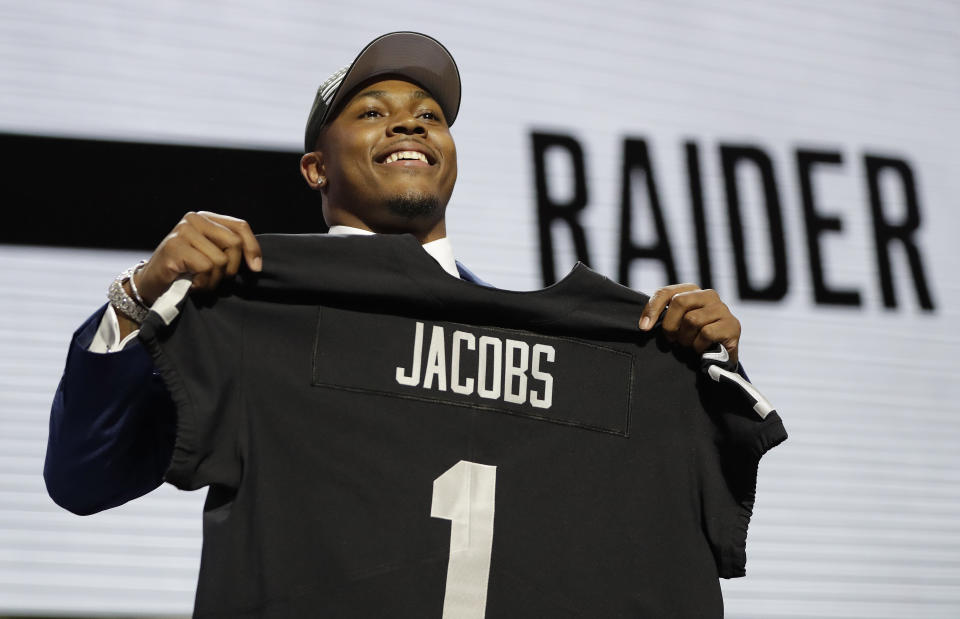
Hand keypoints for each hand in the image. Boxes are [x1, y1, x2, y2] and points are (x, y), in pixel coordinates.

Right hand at [133, 211, 261, 305]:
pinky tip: (192, 284)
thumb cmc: (186, 272)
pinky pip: (206, 267)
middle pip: (235, 243)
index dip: (253, 248)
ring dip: (214, 280)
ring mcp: (183, 230)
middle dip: (231, 268)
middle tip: (215, 278)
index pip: (240, 226)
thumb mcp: (211, 256)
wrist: (152, 285)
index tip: (256, 268)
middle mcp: (194, 219)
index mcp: (206, 218)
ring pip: (221, 259)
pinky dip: (203, 282)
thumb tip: (256, 262)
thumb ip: (228, 250)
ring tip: (200, 282)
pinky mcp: (174, 246)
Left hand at [638, 284, 740, 365]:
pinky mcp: (732, 325)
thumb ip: (662, 316)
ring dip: (685, 339)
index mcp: (692, 291)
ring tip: (689, 345)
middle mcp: (709, 295)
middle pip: (679, 302)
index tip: (644, 328)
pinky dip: (698, 346)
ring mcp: (722, 309)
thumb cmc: (692, 339)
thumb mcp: (675, 325)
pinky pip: (706, 333)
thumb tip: (644, 325)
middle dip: (670, 325)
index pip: (666, 292)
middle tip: (672, 340)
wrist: (718, 359)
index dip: (652, 309)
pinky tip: (701, 350)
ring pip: (692, 319)